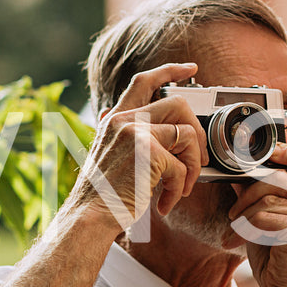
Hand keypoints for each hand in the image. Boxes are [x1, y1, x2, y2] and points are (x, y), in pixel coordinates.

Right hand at [70, 63, 208, 234]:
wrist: (88, 217)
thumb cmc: (103, 194)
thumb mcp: (111, 156)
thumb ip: (132, 139)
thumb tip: (170, 136)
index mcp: (116, 119)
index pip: (144, 81)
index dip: (170, 70)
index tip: (190, 69)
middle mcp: (124, 120)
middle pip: (179, 103)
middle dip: (197, 131)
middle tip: (198, 158)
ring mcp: (136, 133)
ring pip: (189, 134)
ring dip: (193, 165)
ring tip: (182, 186)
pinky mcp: (148, 152)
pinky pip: (182, 167)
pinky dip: (180, 189)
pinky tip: (166, 202)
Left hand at [228, 132, 286, 286]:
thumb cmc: (280, 265)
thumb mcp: (267, 224)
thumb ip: (260, 197)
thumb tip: (239, 173)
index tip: (272, 149)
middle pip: (278, 177)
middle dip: (248, 194)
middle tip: (234, 216)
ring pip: (267, 198)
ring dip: (243, 217)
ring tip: (235, 234)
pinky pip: (265, 216)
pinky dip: (247, 229)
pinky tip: (240, 243)